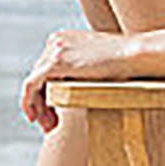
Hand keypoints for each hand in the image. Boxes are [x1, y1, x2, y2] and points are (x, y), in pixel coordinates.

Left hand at [20, 28, 134, 131]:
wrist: (134, 56)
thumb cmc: (124, 64)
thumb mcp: (97, 64)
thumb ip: (82, 71)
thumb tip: (74, 89)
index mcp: (64, 39)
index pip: (46, 70)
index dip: (45, 94)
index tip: (53, 114)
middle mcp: (56, 41)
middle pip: (38, 77)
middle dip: (41, 104)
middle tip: (49, 125)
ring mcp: (55, 49)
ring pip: (33, 83)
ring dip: (38, 107)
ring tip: (48, 126)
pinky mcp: (57, 62)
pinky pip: (32, 85)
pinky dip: (30, 102)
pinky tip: (34, 117)